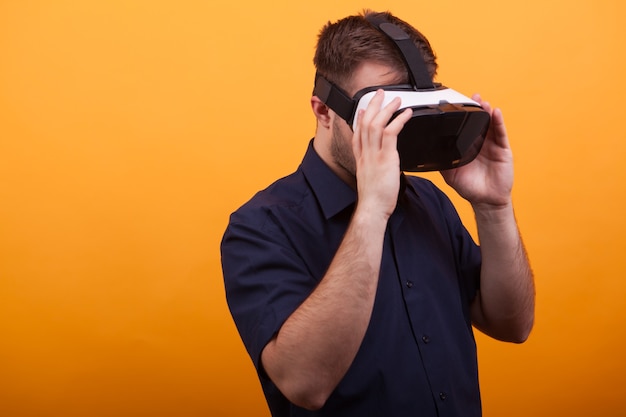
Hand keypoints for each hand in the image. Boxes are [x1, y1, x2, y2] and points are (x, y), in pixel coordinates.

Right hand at [352, 90, 412, 218]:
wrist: (373, 209)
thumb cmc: (375, 200)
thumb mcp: (372, 181)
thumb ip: (377, 171)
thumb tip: (386, 168)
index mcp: (362, 160)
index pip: (357, 134)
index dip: (360, 119)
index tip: (363, 109)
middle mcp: (366, 154)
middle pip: (365, 123)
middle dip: (373, 106)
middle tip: (380, 94)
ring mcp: (374, 155)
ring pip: (376, 124)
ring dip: (386, 109)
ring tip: (396, 99)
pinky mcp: (386, 158)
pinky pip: (390, 133)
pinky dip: (399, 120)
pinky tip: (406, 114)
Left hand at [441, 94, 513, 207]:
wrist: (486, 200)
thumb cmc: (470, 187)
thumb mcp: (450, 173)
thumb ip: (442, 161)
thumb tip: (427, 153)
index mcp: (467, 146)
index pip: (464, 127)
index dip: (461, 117)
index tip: (455, 105)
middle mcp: (480, 143)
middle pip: (478, 122)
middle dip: (475, 109)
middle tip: (471, 98)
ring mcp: (492, 144)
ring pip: (489, 124)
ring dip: (486, 111)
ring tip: (482, 102)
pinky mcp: (502, 149)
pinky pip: (500, 133)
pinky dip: (498, 122)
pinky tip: (495, 112)